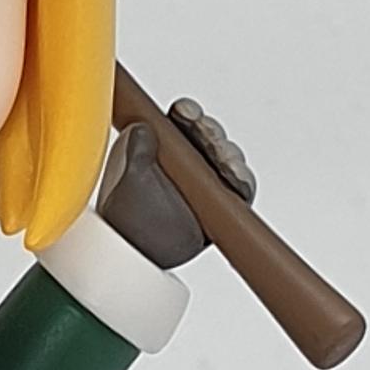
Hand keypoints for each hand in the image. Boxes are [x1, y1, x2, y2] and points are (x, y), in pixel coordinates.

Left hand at [92, 98, 256, 271]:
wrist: (140, 257)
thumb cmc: (128, 222)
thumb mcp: (126, 183)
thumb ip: (134, 153)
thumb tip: (140, 129)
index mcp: (158, 147)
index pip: (179, 121)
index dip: (187, 114)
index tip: (185, 113)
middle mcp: (183, 161)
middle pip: (208, 135)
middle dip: (211, 134)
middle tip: (208, 140)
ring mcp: (204, 181)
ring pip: (228, 158)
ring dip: (229, 157)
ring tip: (224, 165)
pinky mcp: (221, 202)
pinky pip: (240, 186)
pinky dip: (243, 180)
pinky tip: (236, 180)